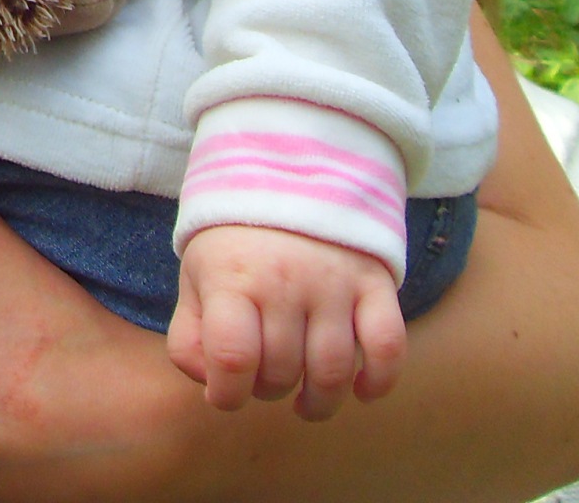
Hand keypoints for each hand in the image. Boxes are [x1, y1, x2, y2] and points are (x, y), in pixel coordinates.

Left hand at [168, 225, 403, 420]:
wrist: (289, 178)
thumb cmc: (235, 245)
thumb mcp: (196, 280)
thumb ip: (190, 338)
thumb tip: (212, 387)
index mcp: (231, 277)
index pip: (232, 356)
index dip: (226, 394)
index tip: (226, 395)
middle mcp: (284, 280)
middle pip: (282, 370)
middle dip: (268, 390)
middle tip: (264, 378)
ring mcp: (333, 282)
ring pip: (333, 370)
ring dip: (318, 401)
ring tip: (304, 400)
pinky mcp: (374, 284)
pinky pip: (388, 347)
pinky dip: (379, 381)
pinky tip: (360, 390)